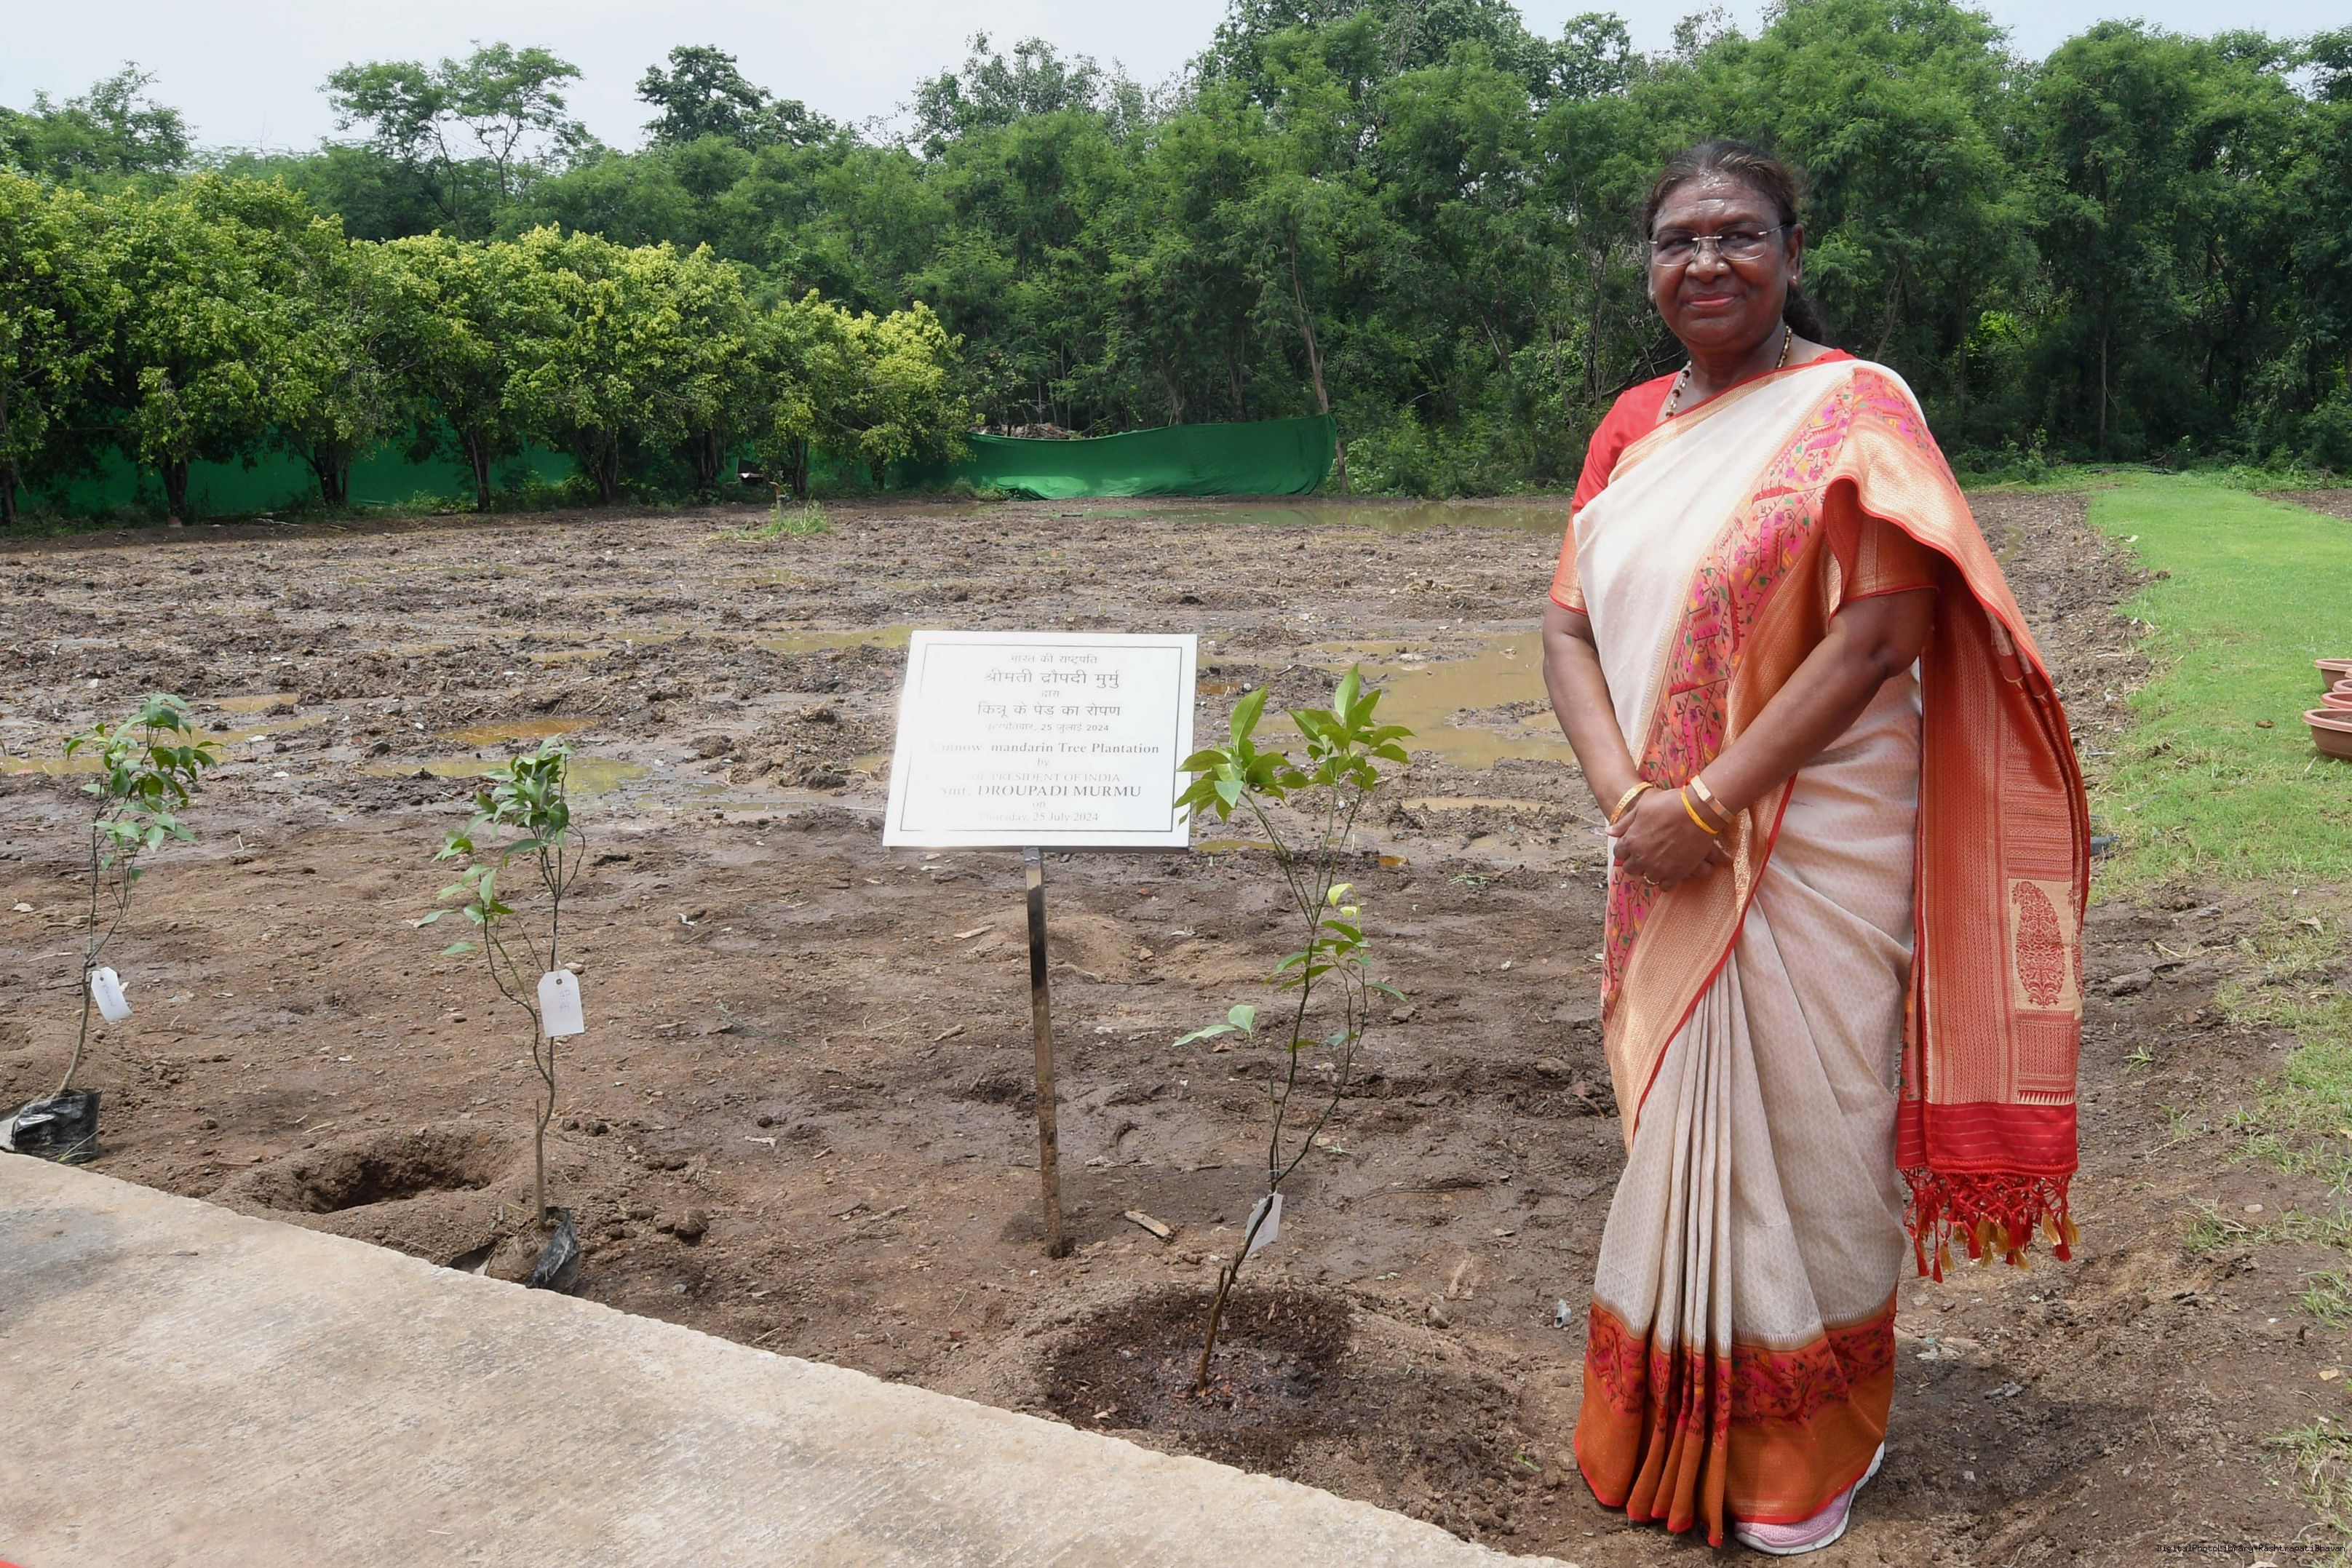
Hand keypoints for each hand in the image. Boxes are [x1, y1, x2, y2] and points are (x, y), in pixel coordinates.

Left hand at [1609, 788, 1730, 889]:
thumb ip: (1624, 823)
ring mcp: (1659, 868)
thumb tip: (1609, 832)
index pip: (1619, 854)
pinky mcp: (1677, 874)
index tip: (1633, 846)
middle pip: (1631, 869)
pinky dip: (1666, 880)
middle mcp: (1641, 857)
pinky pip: (1665, 886)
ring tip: (1659, 862)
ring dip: (1650, 872)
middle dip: (1636, 862)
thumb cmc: (1669, 804)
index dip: (1626, 850)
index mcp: (1631, 841)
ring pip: (1647, 879)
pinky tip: (1670, 870)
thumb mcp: (1642, 807)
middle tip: (1646, 854)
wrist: (1698, 810)